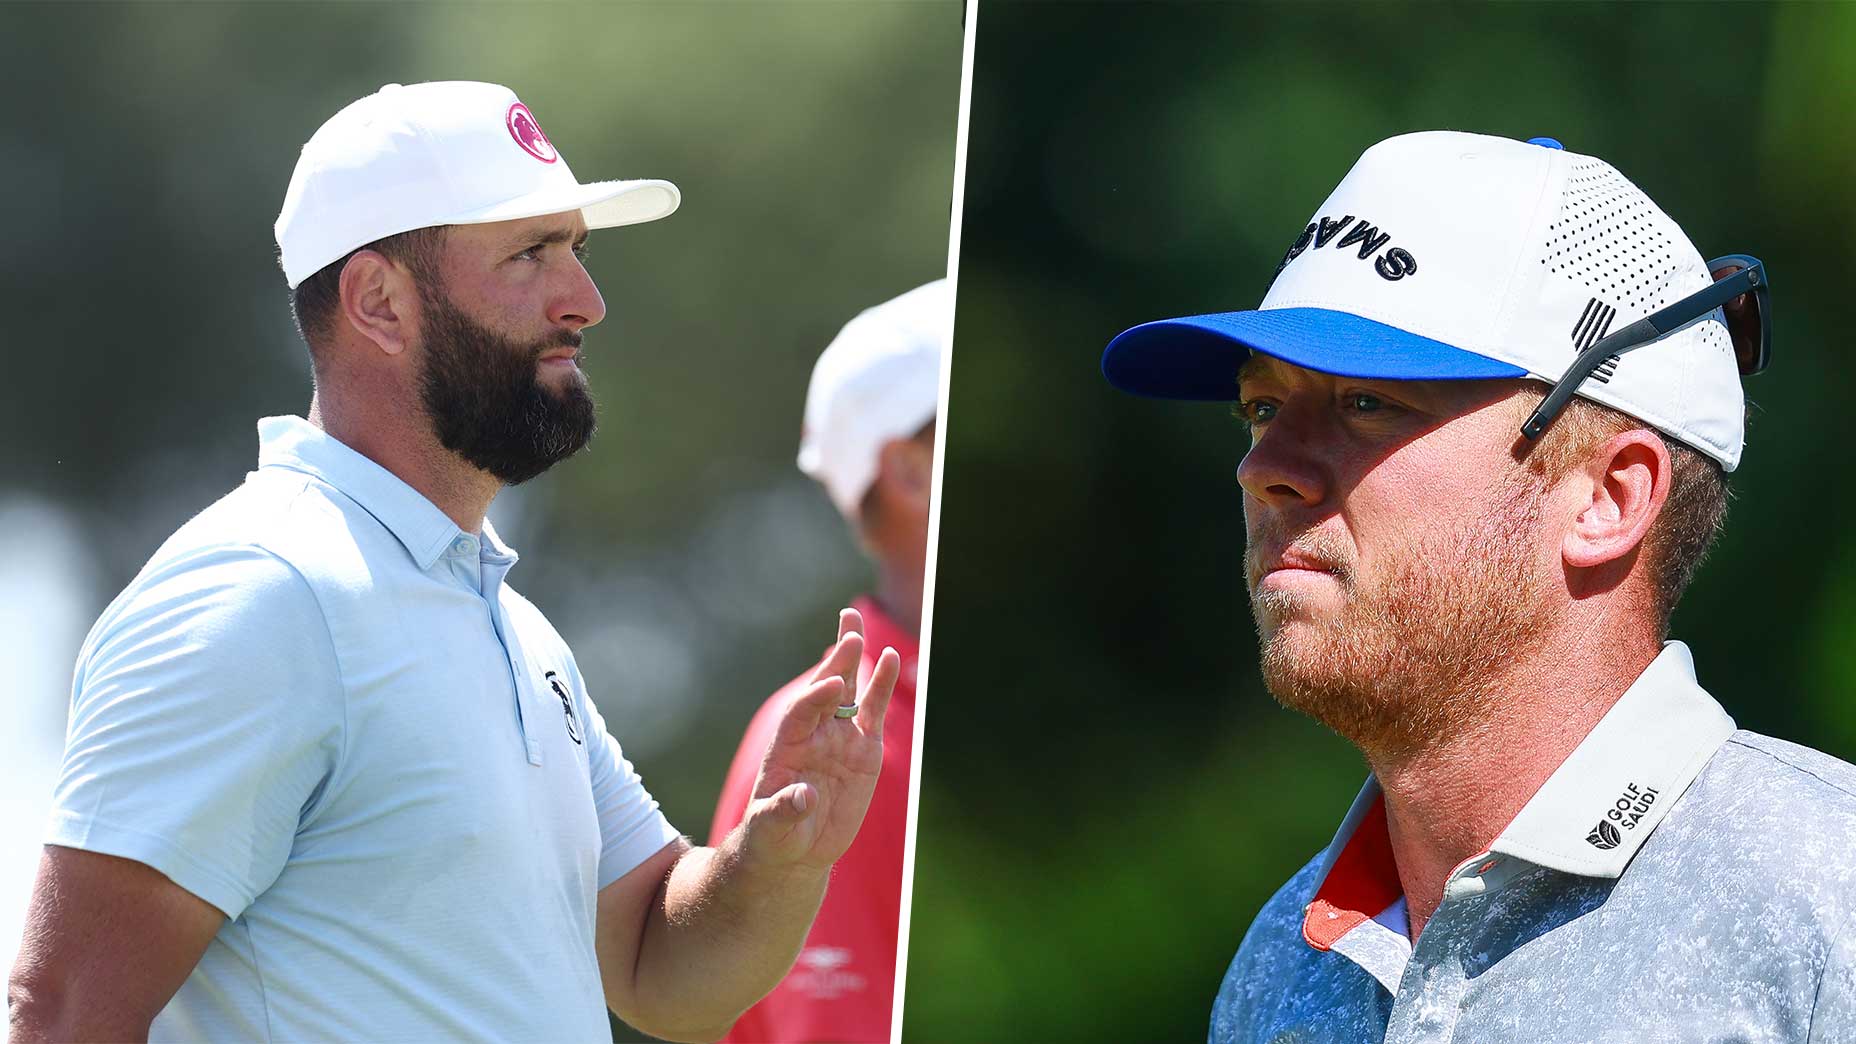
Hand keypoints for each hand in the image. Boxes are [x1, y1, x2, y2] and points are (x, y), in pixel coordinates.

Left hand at [740, 607, 900, 871]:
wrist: (796, 850)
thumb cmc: (773, 837)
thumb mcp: (770, 829)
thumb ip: (783, 811)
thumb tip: (802, 796)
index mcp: (786, 746)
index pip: (800, 712)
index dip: (814, 698)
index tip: (830, 686)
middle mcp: (813, 733)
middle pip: (824, 688)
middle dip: (836, 662)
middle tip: (850, 632)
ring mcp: (840, 737)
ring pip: (847, 689)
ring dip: (852, 657)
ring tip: (855, 623)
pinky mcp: (864, 748)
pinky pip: (874, 711)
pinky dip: (882, 685)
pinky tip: (891, 658)